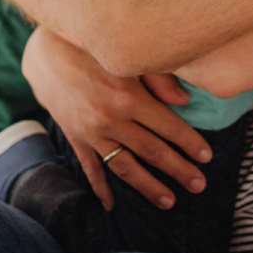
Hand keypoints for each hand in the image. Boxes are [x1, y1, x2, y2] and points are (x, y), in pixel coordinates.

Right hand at [22, 26, 210, 210]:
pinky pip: (90, 167)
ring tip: (169, 201)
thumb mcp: (127, 56)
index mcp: (128, 97)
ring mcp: (91, 132)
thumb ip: (159, 78)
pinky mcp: (75, 136)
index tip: (207, 157)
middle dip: (178, 170)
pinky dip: (100, 187)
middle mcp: (110, 119)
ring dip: (148, 186)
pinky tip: (111, 205)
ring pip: (125, 166)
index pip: (168, 127)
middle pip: (151, 151)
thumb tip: (185, 101)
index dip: (190, 143)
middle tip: (199, 185)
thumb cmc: (93, 46)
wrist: (44, 51)